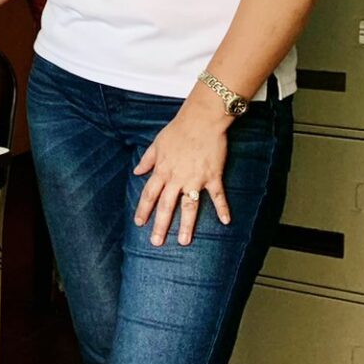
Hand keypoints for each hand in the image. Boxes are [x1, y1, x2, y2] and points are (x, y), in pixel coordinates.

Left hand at [133, 104, 232, 245]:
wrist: (201, 120)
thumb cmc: (178, 130)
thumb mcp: (157, 144)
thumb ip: (147, 160)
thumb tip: (137, 172)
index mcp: (162, 170)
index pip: (149, 194)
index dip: (143, 210)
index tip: (139, 223)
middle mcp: (177, 178)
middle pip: (166, 206)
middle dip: (161, 225)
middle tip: (156, 242)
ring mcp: (195, 179)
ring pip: (189, 206)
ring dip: (187, 225)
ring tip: (184, 241)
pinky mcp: (213, 176)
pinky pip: (218, 196)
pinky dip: (223, 208)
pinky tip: (226, 222)